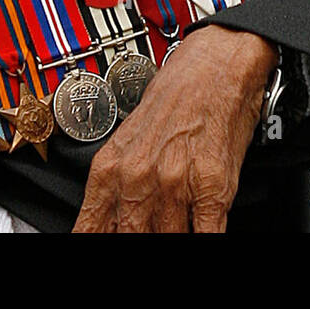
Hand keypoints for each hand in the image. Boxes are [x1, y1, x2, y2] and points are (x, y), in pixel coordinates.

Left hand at [73, 25, 276, 231]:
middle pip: (130, 237)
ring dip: (173, 236)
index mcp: (110, 167)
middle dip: (139, 241)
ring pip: (167, 239)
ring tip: (177, 227)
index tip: (103, 245)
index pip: (92, 229)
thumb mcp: (129, 139)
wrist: (217, 63)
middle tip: (149, 231)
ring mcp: (175, 184)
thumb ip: (116, 185)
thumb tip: (108, 223)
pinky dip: (203, 239)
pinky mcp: (212, 189)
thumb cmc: (177, 95)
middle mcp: (138, 178)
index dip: (98, 242)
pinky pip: (205, 236)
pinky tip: (201, 233)